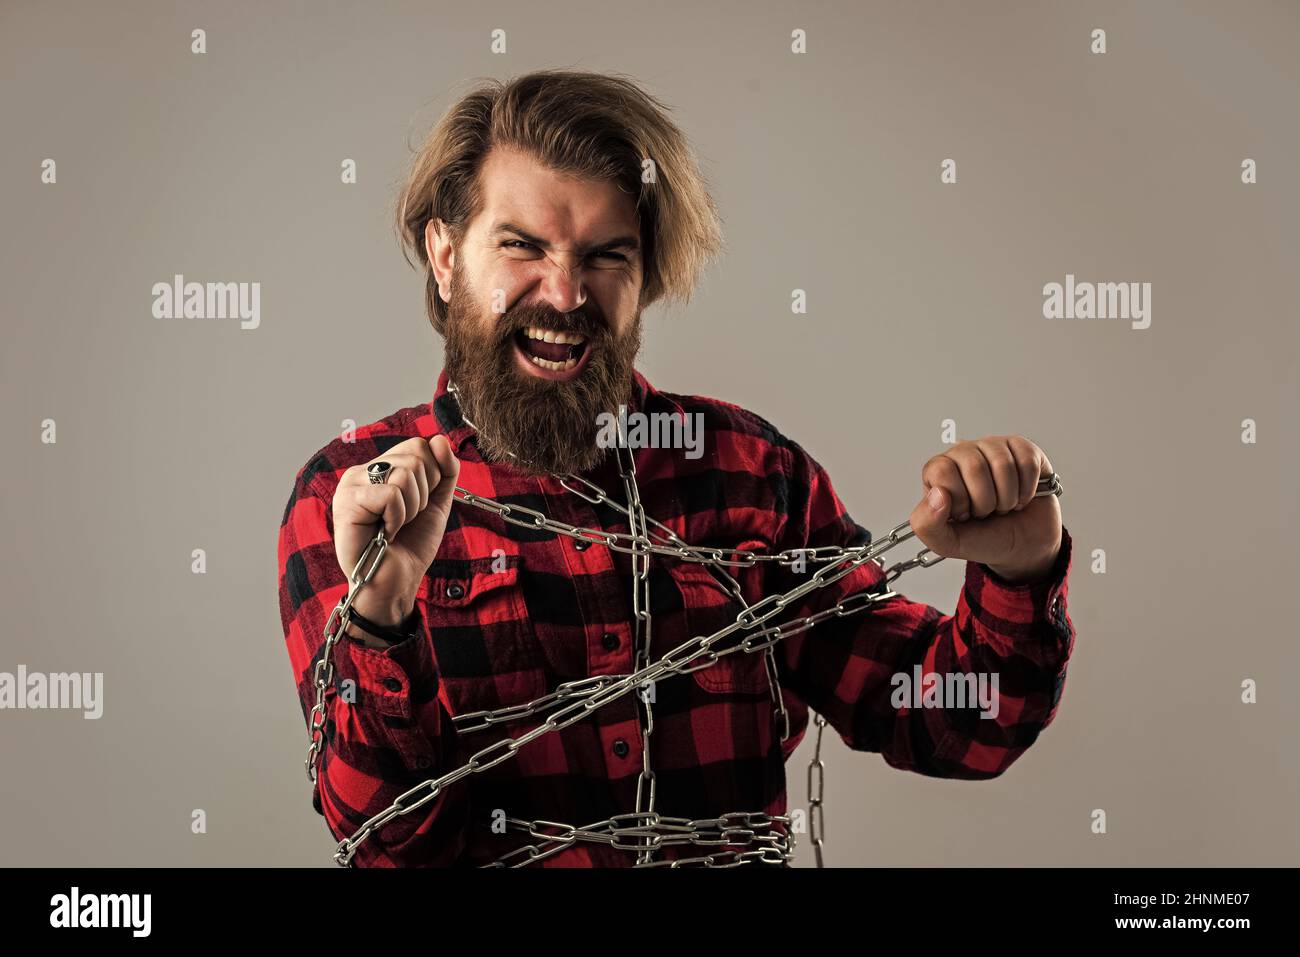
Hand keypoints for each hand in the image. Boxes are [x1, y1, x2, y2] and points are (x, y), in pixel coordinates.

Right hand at [331, 435, 459, 624]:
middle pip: (415, 454)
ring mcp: (352, 484)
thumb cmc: (410, 545)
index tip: (419, 505)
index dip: (432, 476)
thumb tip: (439, 439)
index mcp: (381, 468)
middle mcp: (363, 471)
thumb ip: (444, 470)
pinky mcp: (347, 502)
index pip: (419, 445)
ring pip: (405, 472)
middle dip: (423, 493)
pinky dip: (398, 518)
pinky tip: (384, 533)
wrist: (395, 582)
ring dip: (411, 508)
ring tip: (394, 526)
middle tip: (406, 519)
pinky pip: (391, 494)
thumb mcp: (436, 502)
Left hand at [908, 435, 1061, 583]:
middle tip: (986, 512)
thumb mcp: (947, 542)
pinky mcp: (1022, 448)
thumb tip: (937, 494)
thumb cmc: (984, 538)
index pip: (942, 470)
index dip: (959, 499)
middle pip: (974, 466)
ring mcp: (993, 448)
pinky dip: (1027, 489)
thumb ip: (927, 524)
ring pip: (1003, 464)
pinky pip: (1027, 462)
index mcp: (938, 472)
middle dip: (986, 502)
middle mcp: (963, 454)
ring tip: (1003, 505)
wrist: (1023, 546)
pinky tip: (1021, 496)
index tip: (965, 514)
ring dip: (1008, 498)